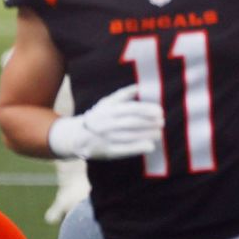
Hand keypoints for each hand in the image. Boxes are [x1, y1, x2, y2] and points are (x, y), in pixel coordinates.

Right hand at [47, 84, 163, 159]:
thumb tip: (138, 87)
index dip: (146, 110)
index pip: (130, 109)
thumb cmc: (98, 116)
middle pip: (131, 123)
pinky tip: (150, 146)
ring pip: (129, 136)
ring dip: (146, 135)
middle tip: (162, 123)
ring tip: (159, 134)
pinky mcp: (105, 151)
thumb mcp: (106, 102)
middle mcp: (106, 124)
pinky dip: (137, 148)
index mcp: (109, 110)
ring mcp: (105, 138)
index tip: (160, 112)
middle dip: (149, 123)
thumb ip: (123, 95)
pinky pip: (123, 150)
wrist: (76, 136)